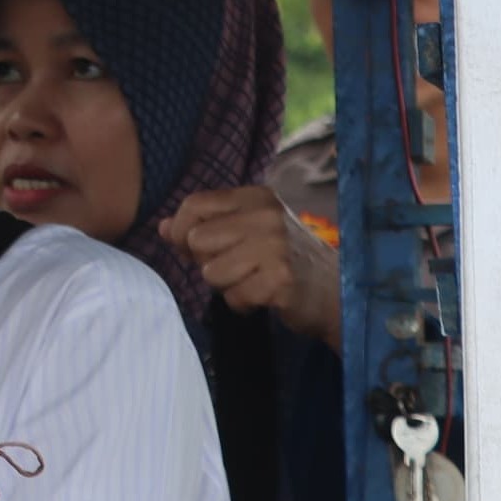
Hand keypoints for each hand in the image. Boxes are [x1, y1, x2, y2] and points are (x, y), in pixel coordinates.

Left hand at [157, 187, 342, 351]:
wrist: (337, 294)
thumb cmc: (284, 261)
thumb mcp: (247, 231)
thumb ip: (204, 226)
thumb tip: (163, 227)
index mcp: (255, 197)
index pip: (193, 205)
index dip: (181, 230)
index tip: (191, 247)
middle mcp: (266, 215)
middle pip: (197, 240)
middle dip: (208, 262)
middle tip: (239, 267)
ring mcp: (275, 246)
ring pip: (211, 272)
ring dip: (227, 285)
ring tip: (255, 280)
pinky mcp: (281, 279)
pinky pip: (233, 297)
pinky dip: (243, 303)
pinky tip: (266, 296)